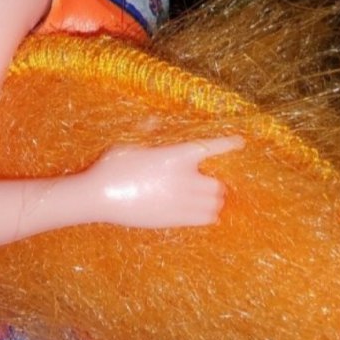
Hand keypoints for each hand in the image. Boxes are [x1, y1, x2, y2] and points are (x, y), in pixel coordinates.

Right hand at [88, 136, 242, 228]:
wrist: (99, 197)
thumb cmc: (111, 167)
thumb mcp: (129, 143)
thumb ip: (147, 132)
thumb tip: (154, 119)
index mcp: (174, 156)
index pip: (210, 147)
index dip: (228, 144)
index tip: (240, 142)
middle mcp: (183, 180)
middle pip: (218, 183)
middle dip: (217, 181)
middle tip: (210, 179)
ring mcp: (180, 202)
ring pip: (214, 203)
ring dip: (215, 199)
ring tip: (207, 196)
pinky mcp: (174, 220)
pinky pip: (205, 220)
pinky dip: (210, 215)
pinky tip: (206, 212)